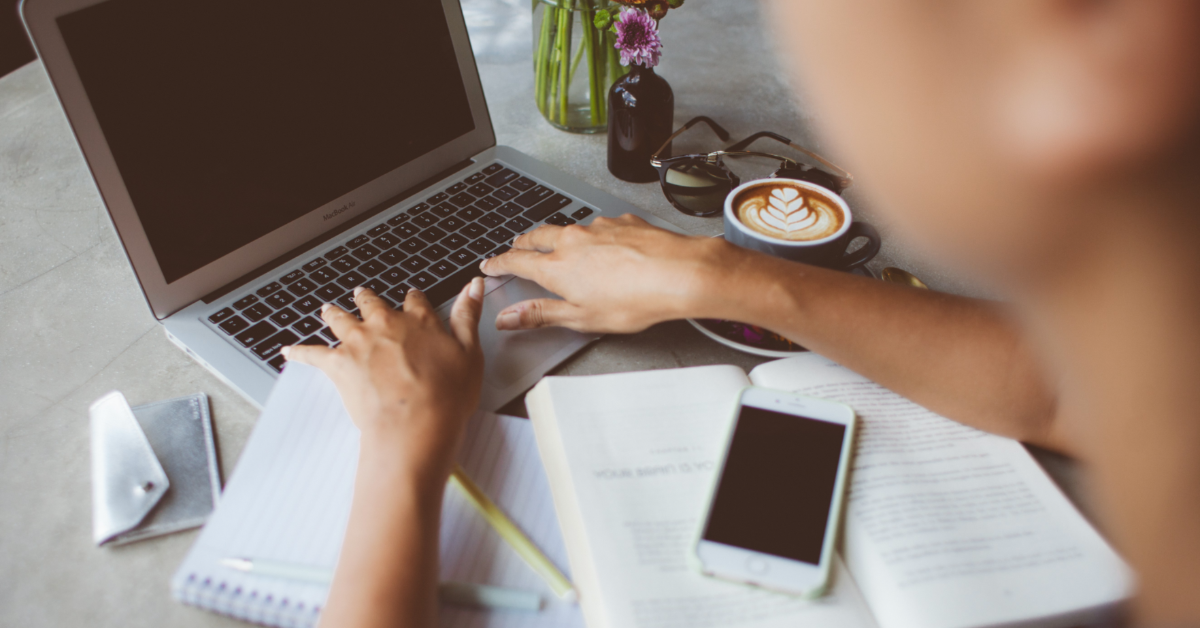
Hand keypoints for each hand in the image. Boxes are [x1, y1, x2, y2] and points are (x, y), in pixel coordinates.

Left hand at [283, 280, 484, 483]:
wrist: (414, 424)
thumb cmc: (446, 396)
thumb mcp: (470, 353)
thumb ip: (468, 316)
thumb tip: (474, 286)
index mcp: (419, 321)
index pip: (415, 301)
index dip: (413, 299)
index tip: (412, 297)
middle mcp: (386, 325)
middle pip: (372, 304)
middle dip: (367, 299)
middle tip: (363, 295)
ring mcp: (359, 343)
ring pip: (340, 320)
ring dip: (333, 313)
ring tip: (327, 309)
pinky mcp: (338, 364)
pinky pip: (312, 354)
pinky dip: (299, 352)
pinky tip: (289, 350)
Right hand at [479, 214, 733, 332]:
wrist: (678, 273)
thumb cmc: (634, 299)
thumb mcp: (581, 318)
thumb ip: (541, 315)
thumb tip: (508, 318)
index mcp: (557, 267)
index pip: (516, 261)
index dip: (499, 263)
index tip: (489, 265)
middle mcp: (573, 240)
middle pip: (537, 236)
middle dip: (522, 242)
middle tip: (515, 247)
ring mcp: (598, 228)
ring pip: (569, 229)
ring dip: (559, 237)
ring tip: (560, 246)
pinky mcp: (622, 222)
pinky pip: (600, 227)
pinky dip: (594, 236)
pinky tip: (606, 247)